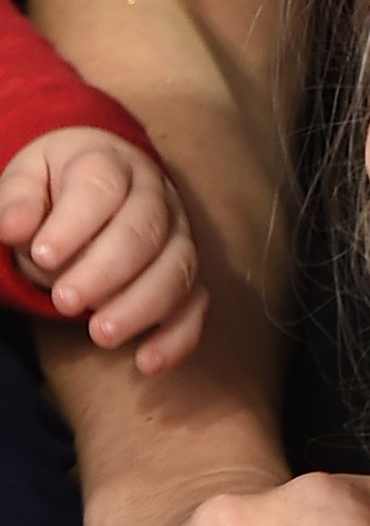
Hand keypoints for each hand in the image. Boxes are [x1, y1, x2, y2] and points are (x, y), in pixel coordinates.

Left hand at [0, 127, 202, 364]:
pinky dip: (178, 335)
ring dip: (142, 304)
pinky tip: (147, 362)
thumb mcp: (27, 178)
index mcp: (109, 163)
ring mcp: (177, 235)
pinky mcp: (186, 273)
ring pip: (177, 268)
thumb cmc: (55, 187)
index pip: (102, 187)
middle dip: (106, 270)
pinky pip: (195, 304)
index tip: (42, 255)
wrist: (97, 185)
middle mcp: (154, 196)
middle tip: (65, 301)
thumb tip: (13, 226)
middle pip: (145, 229)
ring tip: (100, 334)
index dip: (75, 223)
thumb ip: (17, 200)